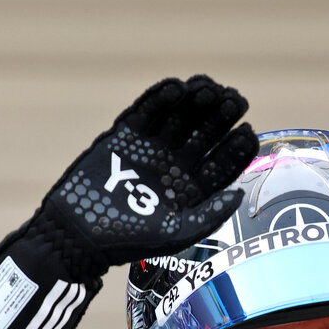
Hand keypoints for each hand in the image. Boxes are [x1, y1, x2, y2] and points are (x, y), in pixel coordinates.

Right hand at [36, 74, 258, 274]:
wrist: (80, 232)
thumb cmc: (130, 240)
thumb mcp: (176, 234)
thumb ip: (209, 216)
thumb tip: (239, 195)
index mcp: (193, 189)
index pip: (222, 164)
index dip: (236, 149)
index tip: (247, 133)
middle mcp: (176, 164)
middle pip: (206, 133)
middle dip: (221, 116)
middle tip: (235, 101)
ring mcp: (152, 146)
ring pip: (181, 117)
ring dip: (196, 102)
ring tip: (209, 90)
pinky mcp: (126, 134)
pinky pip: (148, 110)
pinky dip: (161, 98)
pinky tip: (177, 88)